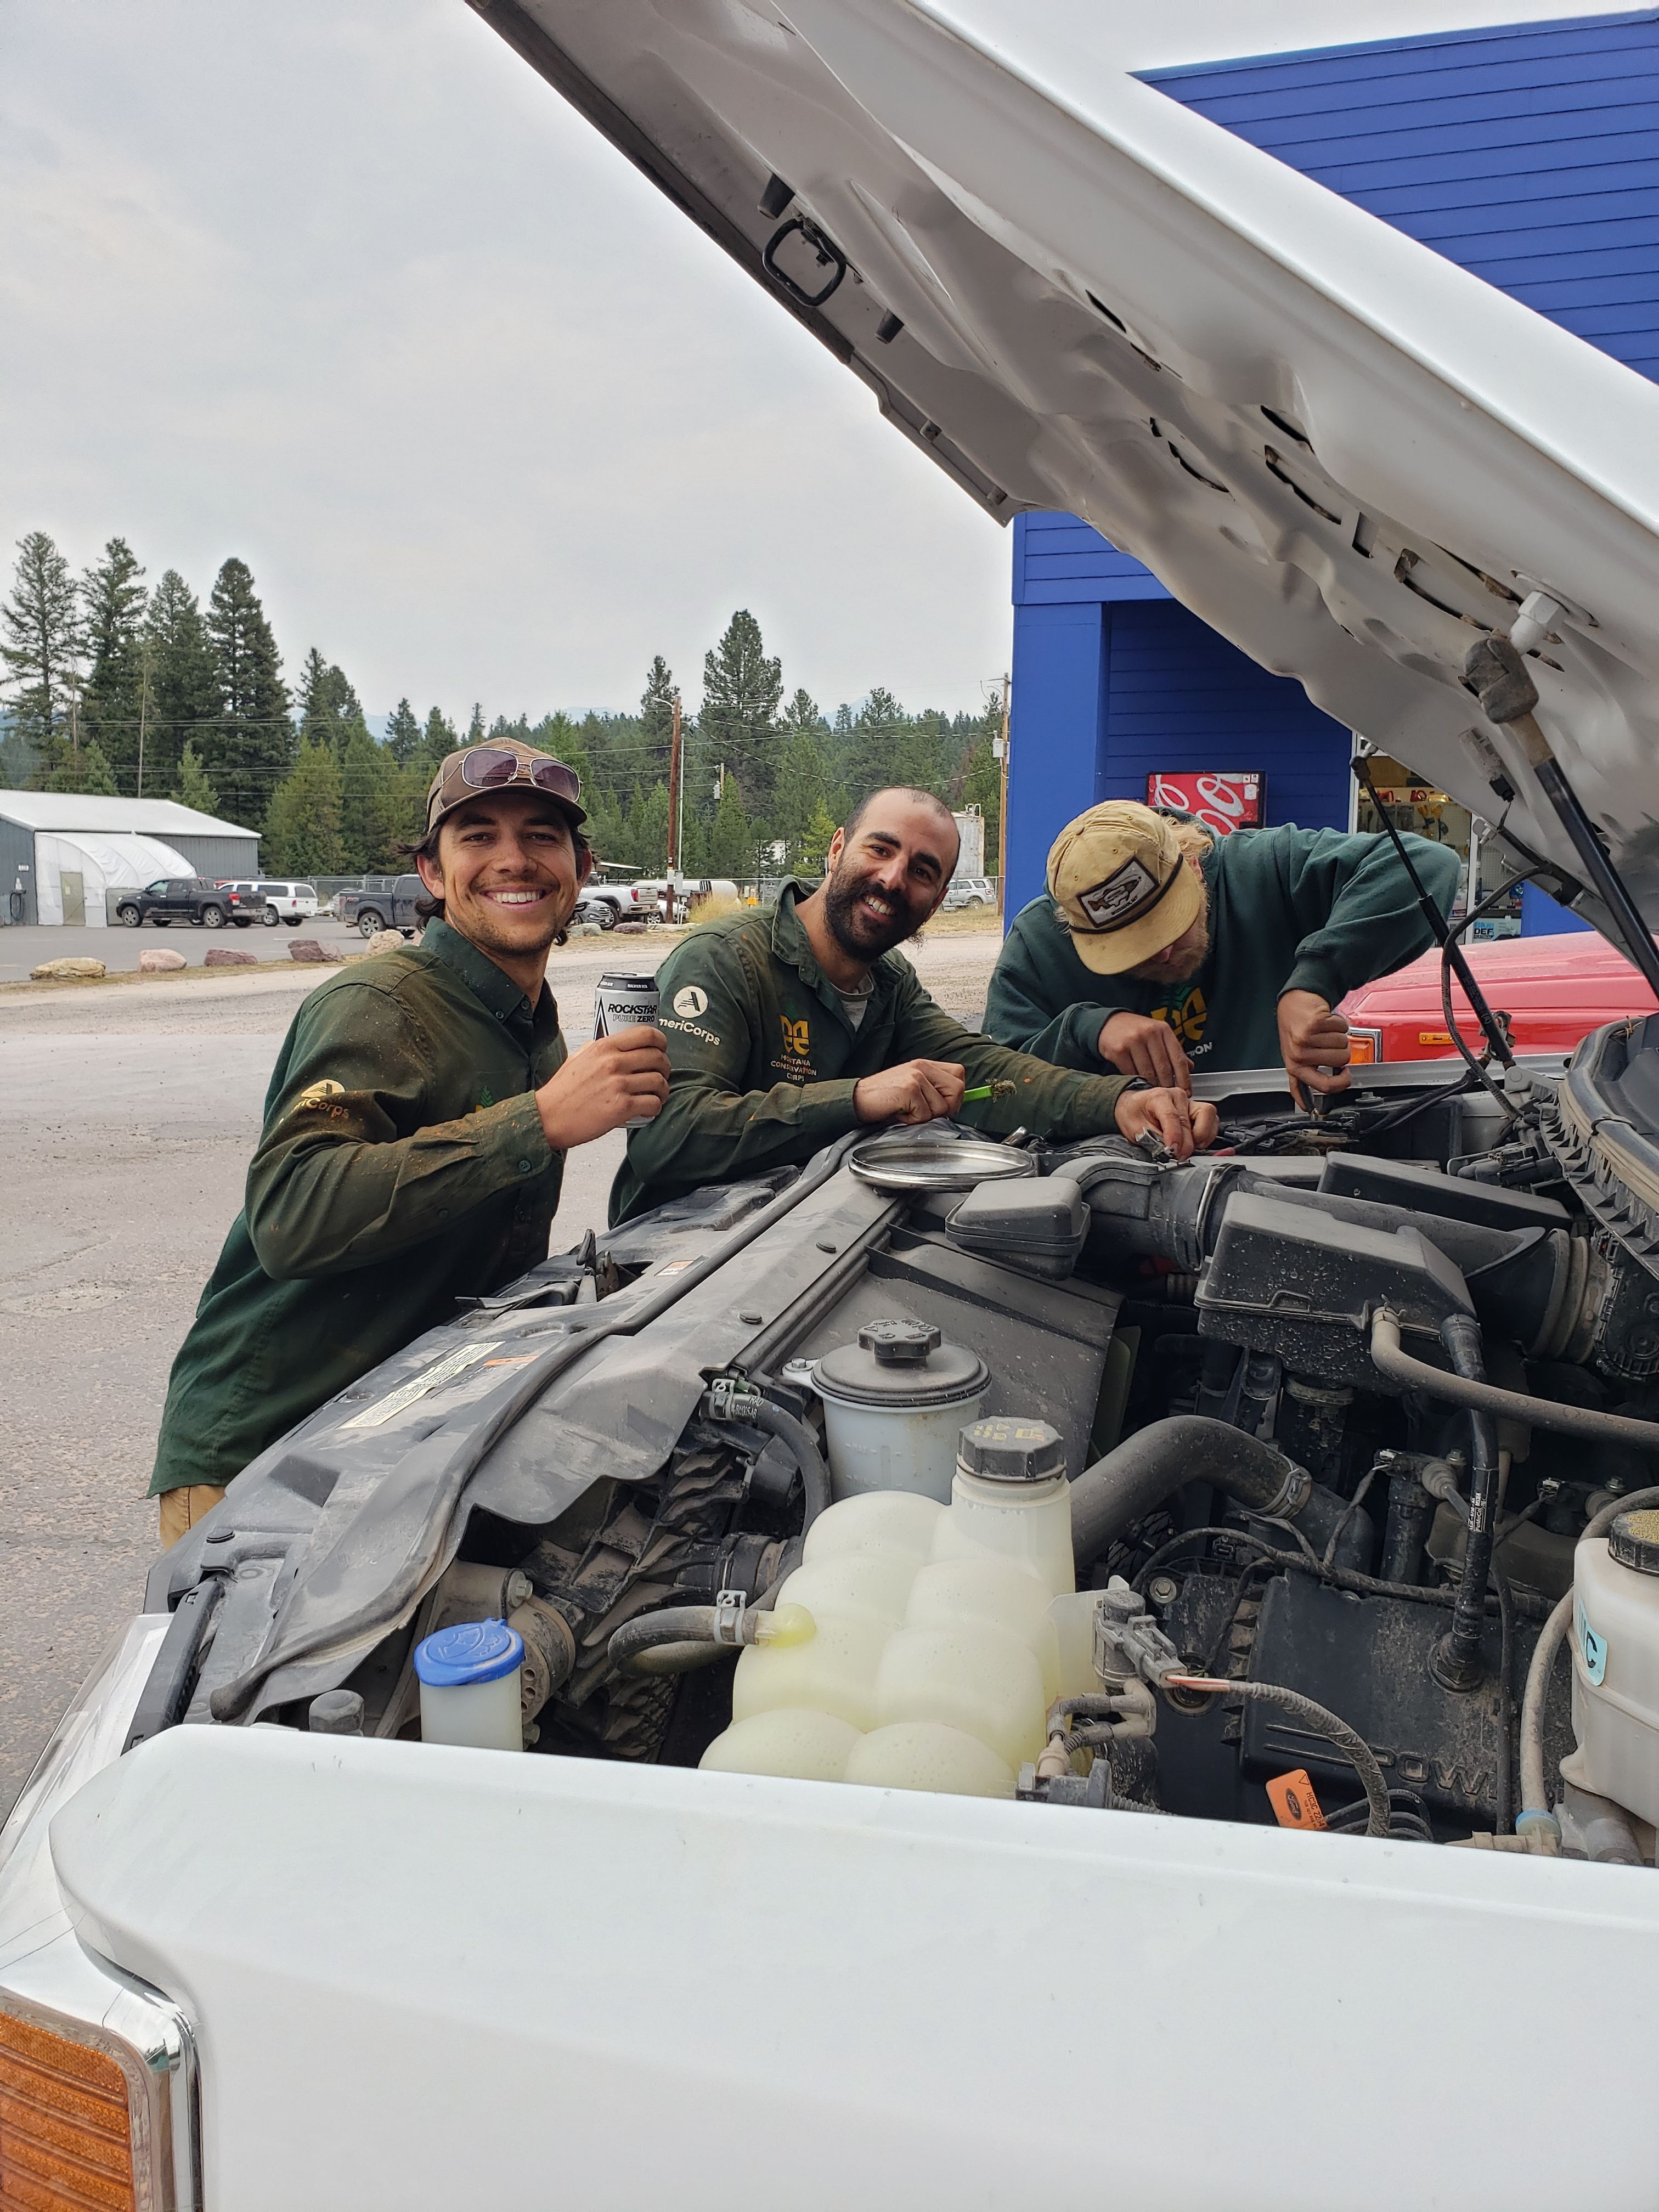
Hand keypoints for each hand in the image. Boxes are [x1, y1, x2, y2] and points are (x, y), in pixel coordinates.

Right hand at [535, 1025, 669, 1148]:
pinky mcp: (621, 1107)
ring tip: (657, 1095)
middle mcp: (613, 1063)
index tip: (662, 1049)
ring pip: (659, 1082)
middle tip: (661, 1075)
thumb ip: (598, 1049)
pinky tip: (649, 1109)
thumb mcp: (577, 1058)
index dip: (661, 1041)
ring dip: (663, 1090)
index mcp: (604, 1047)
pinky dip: (656, 1107)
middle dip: (665, 1067)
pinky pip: (653, 1103)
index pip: (646, 1034)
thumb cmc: (562, 1091)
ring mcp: (618, 1085)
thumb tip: (615, 1045)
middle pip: (657, 1057)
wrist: (549, 1117)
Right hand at [853, 1058, 965, 1125]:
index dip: (956, 1094)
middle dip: (946, 1108)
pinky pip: (924, 1115)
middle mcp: (922, 1067)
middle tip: (925, 1111)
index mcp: (925, 1065)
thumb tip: (956, 1103)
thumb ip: (933, 1089)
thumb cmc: (885, 1097)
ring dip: (924, 1116)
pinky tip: (899, 1112)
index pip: (959, 1073)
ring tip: (906, 1110)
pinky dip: (912, 1120)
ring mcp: (916, 1077)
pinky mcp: (908, 1090)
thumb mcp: (912, 1086)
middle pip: (957, 1089)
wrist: (857, 1099)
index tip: (943, 1105)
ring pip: (941, 1107)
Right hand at [1099, 1010, 1191, 1091]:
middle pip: (1164, 1067)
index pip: (1178, 1058)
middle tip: (1169, 1094)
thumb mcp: (1158, 1034)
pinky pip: (1131, 1072)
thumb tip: (1189, 1067)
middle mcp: (1150, 1033)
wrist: (1110, 1023)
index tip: (1186, 1091)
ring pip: (1148, 1072)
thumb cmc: (1136, 1030)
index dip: (1184, 1078)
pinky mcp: (1119, 1050)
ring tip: (1155, 1091)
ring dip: (1152, 1085)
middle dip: (1168, 1085)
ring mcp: (1133, 1041)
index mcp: (1163, 1029)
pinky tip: (1140, 1083)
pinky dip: (1137, 1081)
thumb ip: (1172, 1050)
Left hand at [1113, 1085, 1217, 1160]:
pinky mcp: (1197, 1110)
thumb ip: (1151, 1139)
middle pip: (1188, 1122)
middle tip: (1177, 1157)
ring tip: (1188, 1148)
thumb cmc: (1133, 1112)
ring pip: (1207, 1116)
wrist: (1134, 1105)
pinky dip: (1208, 1134)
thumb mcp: (1134, 1128)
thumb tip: (1166, 1151)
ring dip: (1201, 1137)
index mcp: (1159, 1097)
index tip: (1172, 1151)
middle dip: (1185, 1145)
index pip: (1171, 1116)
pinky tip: (1197, 1143)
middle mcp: (1177, 1096)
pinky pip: (1211, 1120)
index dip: (1173, 1136)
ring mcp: (1189, 1102)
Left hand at [1278, 990, 1351, 1108]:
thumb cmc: (1295, 1031)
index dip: (1341, 1083)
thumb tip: (1308, 1105)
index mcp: (1296, 1068)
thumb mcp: (1295, 1058)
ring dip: (1340, 1035)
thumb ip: (1304, 1079)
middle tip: (1329, 1043)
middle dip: (1342, 1051)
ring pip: (1343, 1044)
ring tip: (1325, 1031)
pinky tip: (1326, 1021)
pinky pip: (1342, 1028)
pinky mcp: (1314, 1023)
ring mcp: (1306, 1039)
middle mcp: (1299, 1055)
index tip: (1346, 1076)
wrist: (1293, 1004)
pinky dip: (1339, 1022)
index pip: (1324, 1086)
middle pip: (1341, 1061)